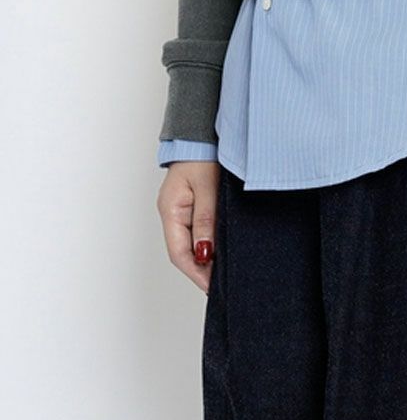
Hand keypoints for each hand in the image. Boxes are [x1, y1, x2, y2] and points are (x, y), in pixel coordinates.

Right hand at [157, 161, 220, 292]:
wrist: (203, 132)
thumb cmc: (203, 154)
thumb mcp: (207, 188)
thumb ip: (206, 220)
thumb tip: (205, 253)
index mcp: (170, 210)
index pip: (179, 253)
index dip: (196, 272)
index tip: (212, 286)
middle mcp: (173, 212)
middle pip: (184, 250)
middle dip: (201, 269)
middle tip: (221, 283)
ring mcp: (181, 208)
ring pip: (191, 241)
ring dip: (206, 256)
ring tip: (223, 271)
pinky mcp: (192, 203)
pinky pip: (197, 229)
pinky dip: (208, 241)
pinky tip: (221, 247)